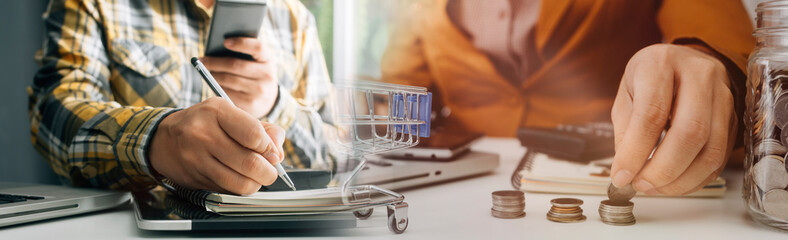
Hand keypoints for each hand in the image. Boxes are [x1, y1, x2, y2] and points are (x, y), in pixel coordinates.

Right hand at [148, 97, 285, 194]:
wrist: (162, 139)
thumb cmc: (204, 124)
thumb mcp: (230, 114)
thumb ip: (262, 129)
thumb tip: (278, 151)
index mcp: (217, 111)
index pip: (254, 134)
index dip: (269, 148)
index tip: (272, 153)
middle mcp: (203, 134)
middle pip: (250, 163)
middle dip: (268, 172)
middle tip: (270, 171)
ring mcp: (196, 158)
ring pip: (240, 183)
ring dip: (256, 184)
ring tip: (256, 176)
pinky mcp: (194, 178)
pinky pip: (227, 190)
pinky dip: (239, 188)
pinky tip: (237, 178)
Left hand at [201, 37, 278, 118]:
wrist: (267, 98)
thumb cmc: (254, 72)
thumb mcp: (256, 60)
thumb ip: (243, 52)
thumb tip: (216, 49)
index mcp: (268, 59)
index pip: (258, 48)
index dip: (242, 43)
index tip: (225, 41)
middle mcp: (268, 75)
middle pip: (236, 65)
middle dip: (215, 62)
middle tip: (201, 60)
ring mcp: (260, 91)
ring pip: (229, 80)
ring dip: (213, 75)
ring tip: (204, 71)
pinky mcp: (251, 104)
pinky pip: (227, 93)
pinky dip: (217, 87)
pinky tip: (212, 83)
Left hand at [610, 44, 736, 195]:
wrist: (682, 61)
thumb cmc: (649, 78)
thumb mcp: (626, 95)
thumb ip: (625, 131)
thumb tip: (626, 171)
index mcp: (661, 63)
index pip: (652, 114)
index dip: (636, 151)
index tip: (622, 175)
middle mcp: (699, 74)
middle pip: (690, 132)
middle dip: (663, 169)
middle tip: (641, 185)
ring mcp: (723, 95)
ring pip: (711, 149)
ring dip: (681, 180)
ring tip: (654, 187)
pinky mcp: (734, 117)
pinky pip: (720, 157)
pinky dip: (696, 179)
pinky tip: (674, 183)